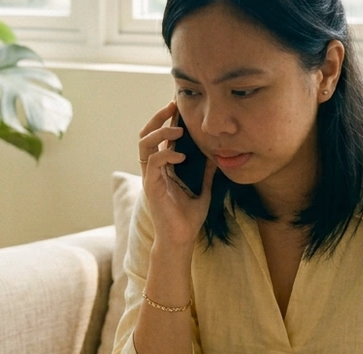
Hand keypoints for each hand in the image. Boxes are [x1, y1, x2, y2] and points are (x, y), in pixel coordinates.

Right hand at [138, 101, 213, 248]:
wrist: (181, 239)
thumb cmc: (188, 218)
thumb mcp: (204, 189)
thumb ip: (207, 172)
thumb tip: (218, 154)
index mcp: (163, 169)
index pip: (159, 138)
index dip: (166, 120)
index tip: (178, 106)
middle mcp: (153, 170)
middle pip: (146, 135)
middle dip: (157, 118)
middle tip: (172, 106)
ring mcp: (150, 178)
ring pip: (144, 145)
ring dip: (159, 132)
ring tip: (177, 128)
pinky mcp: (151, 187)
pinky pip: (153, 163)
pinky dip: (166, 154)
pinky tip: (181, 155)